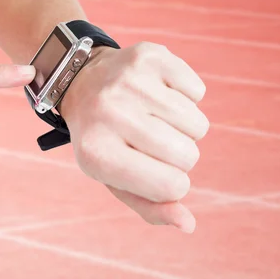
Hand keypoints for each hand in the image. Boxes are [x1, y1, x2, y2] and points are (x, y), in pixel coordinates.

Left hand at [59, 42, 208, 232]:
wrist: (81, 82)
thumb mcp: (114, 177)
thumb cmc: (104, 138)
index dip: (172, 183)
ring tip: (151, 116)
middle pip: (187, 155)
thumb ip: (150, 207)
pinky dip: (185, 96)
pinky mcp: (148, 55)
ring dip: (183, 126)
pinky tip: (155, 93)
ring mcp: (127, 81)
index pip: (171, 185)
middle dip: (180, 155)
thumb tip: (188, 224)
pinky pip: (198, 91)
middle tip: (150, 140)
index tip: (153, 169)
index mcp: (96, 153)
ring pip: (197, 124)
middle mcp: (108, 113)